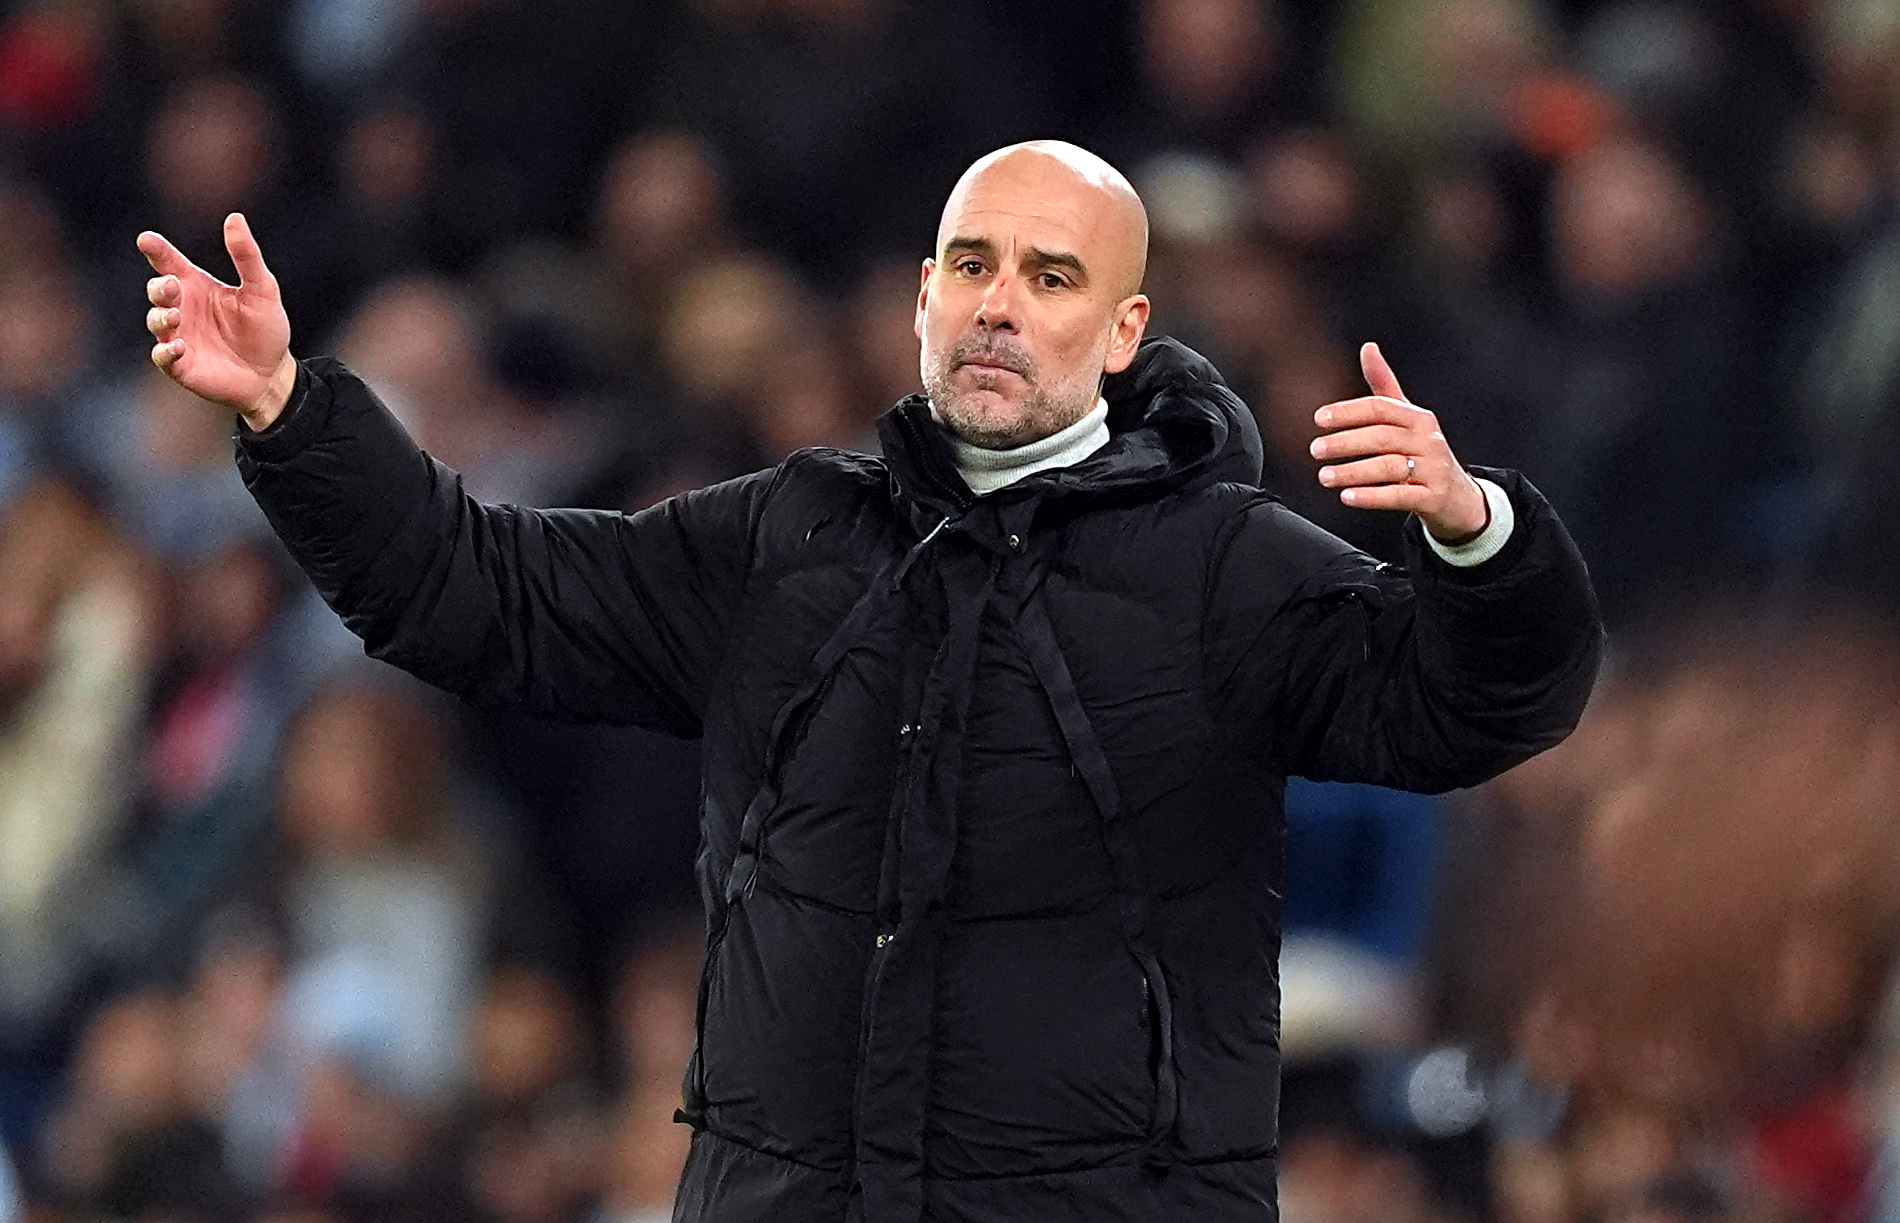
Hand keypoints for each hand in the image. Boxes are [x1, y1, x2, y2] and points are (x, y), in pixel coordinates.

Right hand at [138, 212, 296, 430]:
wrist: (272, 374)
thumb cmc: (266, 329)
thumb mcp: (262, 289)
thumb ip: (247, 256)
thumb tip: (235, 217)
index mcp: (197, 286)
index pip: (170, 263)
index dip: (157, 250)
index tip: (147, 240)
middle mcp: (183, 309)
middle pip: (158, 290)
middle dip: (160, 286)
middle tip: (174, 286)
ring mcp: (179, 336)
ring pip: (155, 321)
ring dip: (160, 317)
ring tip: (174, 316)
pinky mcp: (181, 365)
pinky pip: (162, 357)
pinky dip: (166, 351)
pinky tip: (178, 346)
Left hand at [1309, 342, 1487, 542]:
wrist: (1459, 497)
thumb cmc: (1424, 454)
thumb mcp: (1407, 419)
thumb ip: (1384, 386)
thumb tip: (1368, 347)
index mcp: (1418, 418)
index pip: (1380, 408)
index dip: (1348, 412)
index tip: (1319, 418)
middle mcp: (1428, 440)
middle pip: (1381, 437)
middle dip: (1345, 442)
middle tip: (1315, 449)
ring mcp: (1433, 469)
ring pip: (1388, 467)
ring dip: (1352, 472)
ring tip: (1324, 476)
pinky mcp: (1434, 497)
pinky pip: (1400, 496)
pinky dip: (1371, 497)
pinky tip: (1347, 497)